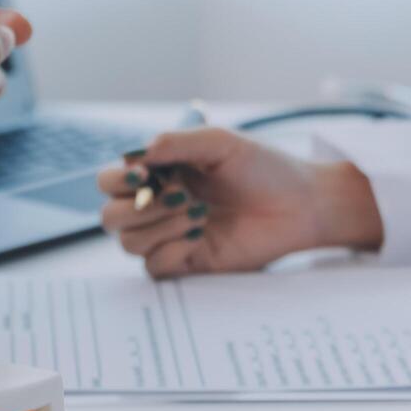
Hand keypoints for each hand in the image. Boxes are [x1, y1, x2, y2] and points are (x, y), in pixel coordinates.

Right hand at [98, 128, 382, 277]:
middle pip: (111, 217)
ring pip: (129, 243)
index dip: (118, 179)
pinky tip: (200, 237)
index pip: (109, 181)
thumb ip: (175, 143)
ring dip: (160, 227)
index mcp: (160, 173)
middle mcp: (160, 205)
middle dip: (139, 207)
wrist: (301, 204)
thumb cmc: (264, 168)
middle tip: (181, 196)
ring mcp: (172, 236)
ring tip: (199, 214)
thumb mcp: (220, 143)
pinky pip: (154, 267)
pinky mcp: (189, 263)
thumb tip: (135, 156)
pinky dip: (171, 251)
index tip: (146, 173)